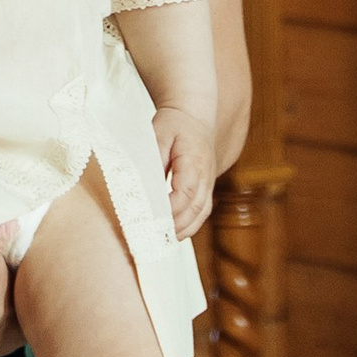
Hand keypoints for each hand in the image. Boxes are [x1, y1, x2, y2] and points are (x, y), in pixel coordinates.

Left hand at [151, 105, 214, 239]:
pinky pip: (202, 211)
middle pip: (196, 208)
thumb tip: (147, 185)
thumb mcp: (158, 133)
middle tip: (154, 237)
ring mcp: (209, 182)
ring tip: (163, 240)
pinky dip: (190, 225)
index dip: (171, 208)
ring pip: (201, 213)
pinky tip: (174, 232)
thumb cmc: (173, 125)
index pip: (186, 191)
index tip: (153, 217)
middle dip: (176, 225)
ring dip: (184, 229)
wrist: (193, 116)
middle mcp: (206, 174)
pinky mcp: (206, 187)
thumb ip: (154, 158)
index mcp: (194, 160)